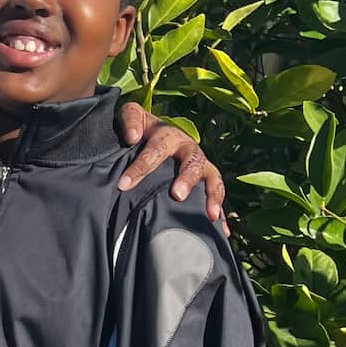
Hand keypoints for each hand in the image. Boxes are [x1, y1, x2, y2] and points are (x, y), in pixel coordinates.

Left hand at [116, 103, 229, 237]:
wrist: (152, 133)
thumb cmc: (139, 129)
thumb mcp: (131, 115)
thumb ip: (129, 119)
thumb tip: (132, 136)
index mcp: (169, 136)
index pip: (156, 150)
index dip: (141, 167)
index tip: (124, 185)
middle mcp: (188, 150)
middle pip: (193, 162)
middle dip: (187, 178)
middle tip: (177, 195)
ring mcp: (200, 166)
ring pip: (212, 178)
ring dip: (212, 196)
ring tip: (210, 215)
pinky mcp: (205, 181)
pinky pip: (216, 195)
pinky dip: (220, 212)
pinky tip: (221, 231)